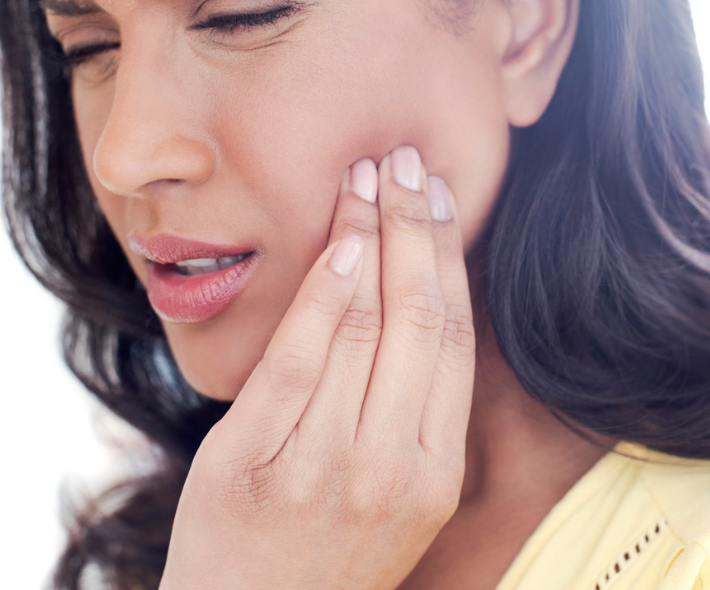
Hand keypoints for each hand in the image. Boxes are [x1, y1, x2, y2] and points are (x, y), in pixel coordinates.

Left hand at [159, 145, 476, 589]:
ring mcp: (325, 468)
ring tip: (367, 177)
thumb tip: (412, 295)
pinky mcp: (255, 464)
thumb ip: (408, 408)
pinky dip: (322, 296)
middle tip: (407, 159)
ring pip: (366, 328)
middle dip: (415, 227)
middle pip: (420, 319)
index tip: (439, 196)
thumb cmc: (321, 549)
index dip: (448, 256)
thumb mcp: (391, 492)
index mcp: (435, 470)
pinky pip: (300, 362)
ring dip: (368, 240)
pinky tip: (335, 243)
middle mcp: (393, 468)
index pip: (454, 338)